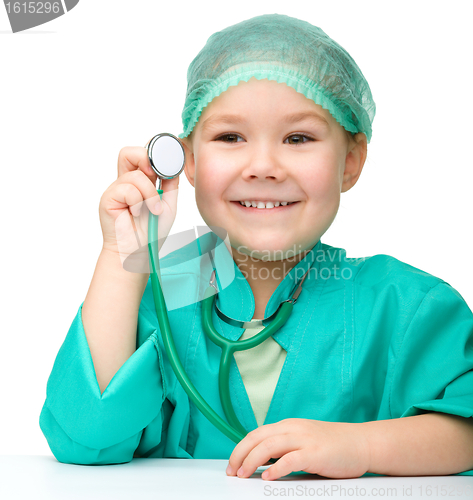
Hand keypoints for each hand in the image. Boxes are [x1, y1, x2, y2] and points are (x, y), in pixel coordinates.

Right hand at [99, 146, 179, 271]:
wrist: (138, 253)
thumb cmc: (151, 232)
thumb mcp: (168, 205)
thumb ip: (170, 185)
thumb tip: (174, 166)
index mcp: (139, 182)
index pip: (141, 156)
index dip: (154, 154)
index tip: (167, 165)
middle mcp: (125, 182)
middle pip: (128, 153)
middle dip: (146, 160)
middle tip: (156, 177)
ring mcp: (116, 190)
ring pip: (135, 175)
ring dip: (149, 194)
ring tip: (152, 210)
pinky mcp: (108, 198)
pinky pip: (127, 189)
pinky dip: (138, 202)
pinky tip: (138, 214)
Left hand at [226, 418, 370, 480]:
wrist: (362, 443)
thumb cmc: (334, 445)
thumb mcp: (304, 440)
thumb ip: (285, 447)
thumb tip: (262, 462)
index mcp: (289, 425)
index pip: (257, 434)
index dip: (241, 448)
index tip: (232, 463)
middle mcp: (293, 429)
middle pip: (258, 438)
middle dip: (240, 454)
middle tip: (232, 471)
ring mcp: (304, 439)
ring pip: (269, 446)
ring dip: (252, 461)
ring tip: (243, 474)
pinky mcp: (315, 453)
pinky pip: (290, 459)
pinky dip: (275, 468)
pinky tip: (267, 477)